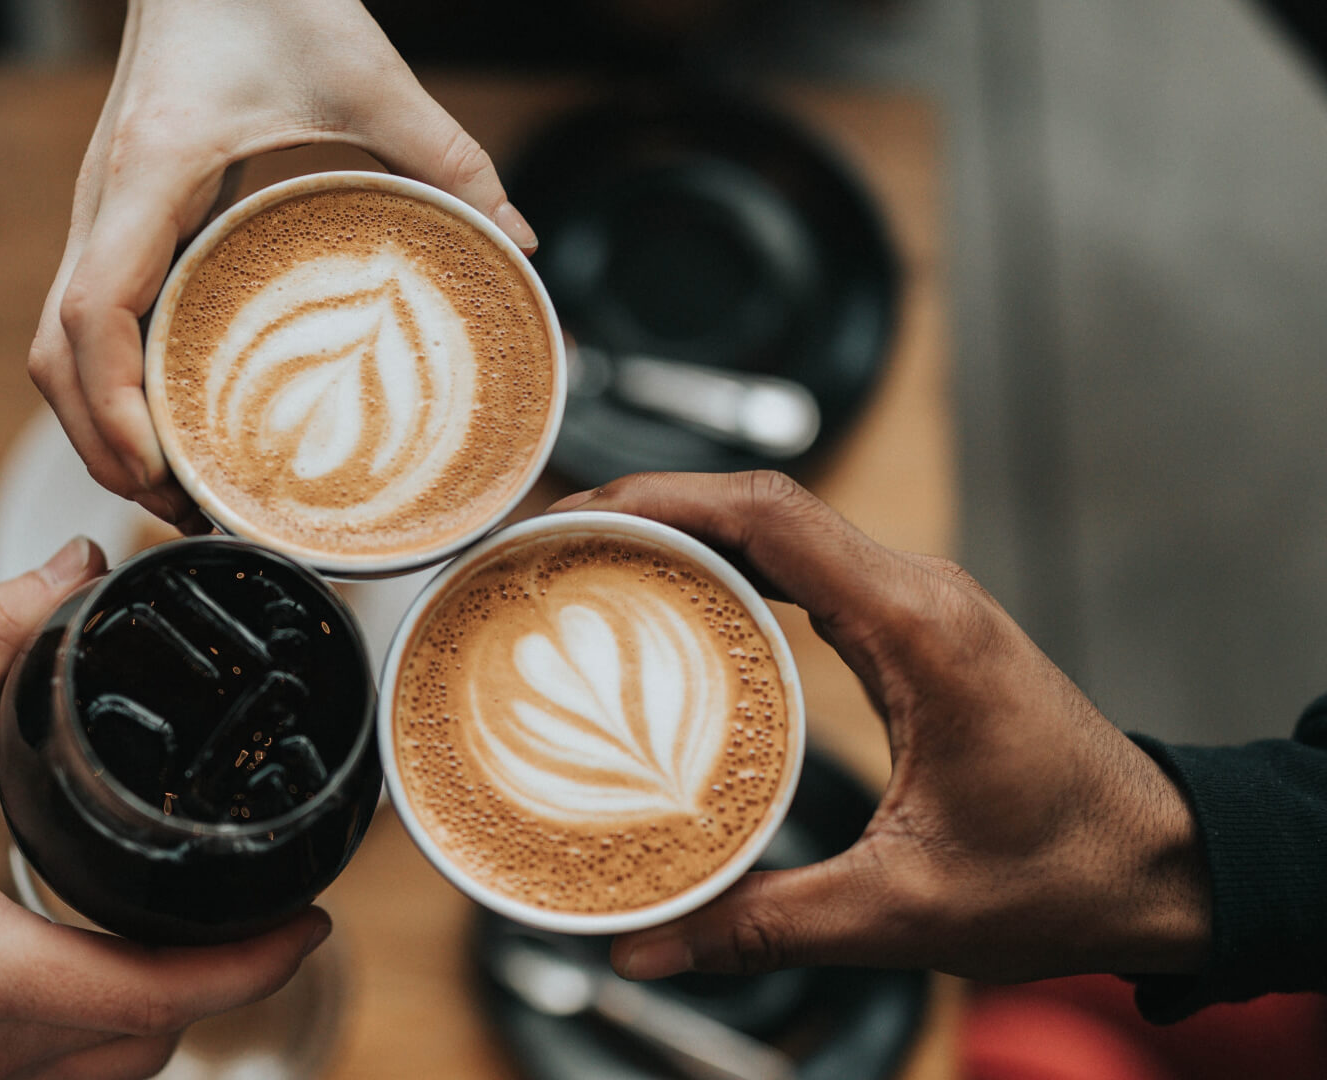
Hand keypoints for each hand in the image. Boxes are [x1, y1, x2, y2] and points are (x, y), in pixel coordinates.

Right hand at [30, 0, 537, 526]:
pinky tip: (171, 419)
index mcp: (149, 174)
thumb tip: (516, 242)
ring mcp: (99, 213)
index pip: (91, 314)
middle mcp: (102, 202)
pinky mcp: (117, 219)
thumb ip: (447, 155)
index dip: (112, 407)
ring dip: (98, 424)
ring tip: (174, 488)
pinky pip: (88, 320)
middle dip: (103, 446)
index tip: (160, 469)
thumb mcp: (365, 71)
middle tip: (182, 511)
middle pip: (54, 356)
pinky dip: (112, 384)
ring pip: (56, 345)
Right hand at [546, 473, 1211, 982]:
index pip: (772, 515)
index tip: (575, 515)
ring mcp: (917, 606)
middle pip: (761, 505)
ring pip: (781, 529)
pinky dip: (729, 570)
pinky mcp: (912, 632)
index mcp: (919, 628)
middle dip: (648, 507)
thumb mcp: (903, 909)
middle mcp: (919, 594)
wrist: (1162, 869)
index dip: (661, 499)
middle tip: (550, 544)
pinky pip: (804, 570)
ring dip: (685, 532)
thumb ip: (766, 923)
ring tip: (587, 564)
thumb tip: (647, 945)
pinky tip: (670, 607)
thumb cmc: (1065, 874)